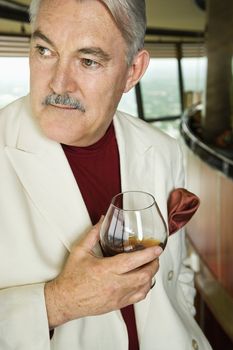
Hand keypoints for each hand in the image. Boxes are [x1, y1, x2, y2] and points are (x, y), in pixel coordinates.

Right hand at [44, 220, 161, 327]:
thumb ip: (93, 234)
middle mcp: (114, 284)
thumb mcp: (80, 251)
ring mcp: (117, 296)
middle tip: (155, 256)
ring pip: (143, 287)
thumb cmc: (71, 277)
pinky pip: (138, 297)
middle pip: (143, 275)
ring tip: (151, 266)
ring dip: (151, 276)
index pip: (132, 261)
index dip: (148, 254)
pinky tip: (143, 281)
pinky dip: (145, 288)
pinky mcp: (118, 304)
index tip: (158, 248)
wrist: (65, 300)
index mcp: (105, 269)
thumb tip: (101, 220)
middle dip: (154, 264)